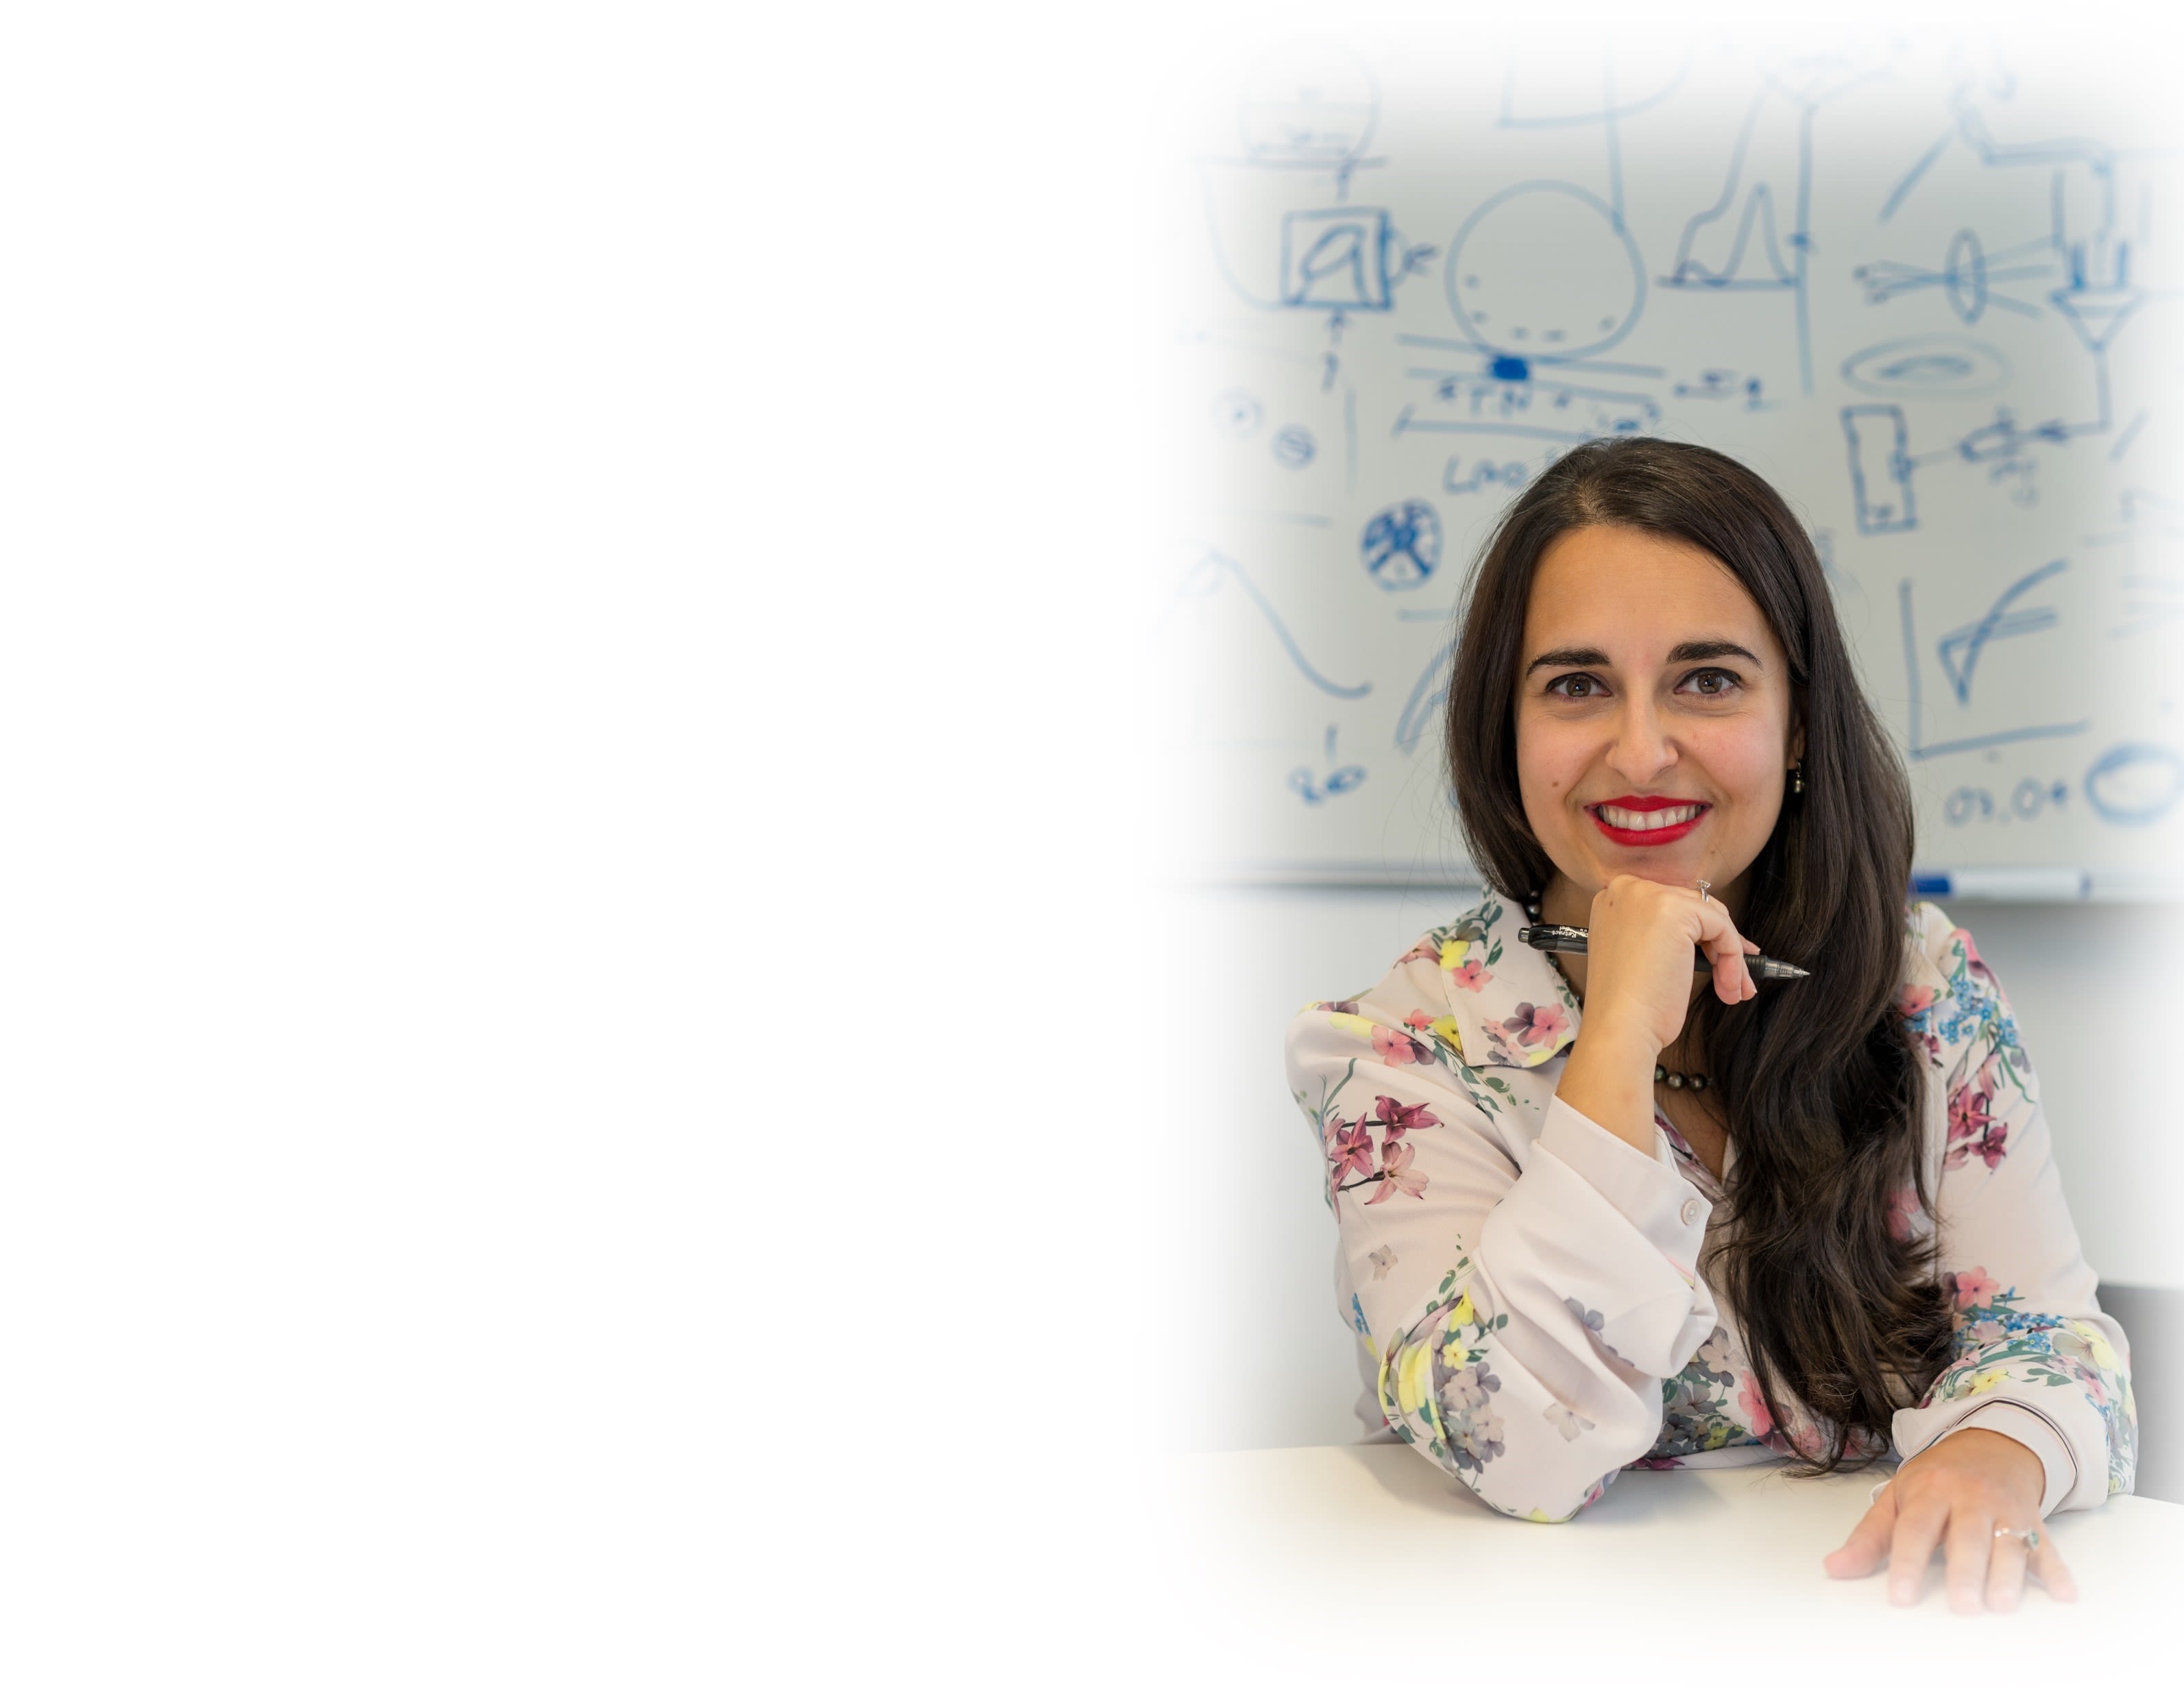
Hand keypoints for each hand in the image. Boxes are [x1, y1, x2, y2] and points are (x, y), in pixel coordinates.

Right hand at [1572, 874, 1758, 1057]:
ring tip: (1732, 989)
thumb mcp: (1639, 956)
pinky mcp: (1675, 910)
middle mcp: (1627, 890)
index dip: (1699, 932)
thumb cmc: (1627, 1006)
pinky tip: (1727, 985)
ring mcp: (1648, 896)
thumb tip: (1706, 932)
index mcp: (1613, 901)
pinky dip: (1732, 958)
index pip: (1670, 904)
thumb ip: (1660, 934)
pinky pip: (1721, 927)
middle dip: (1720, 942)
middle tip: (1735, 975)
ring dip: (1730, 955)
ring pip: (1711, 917)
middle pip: (1693, 906)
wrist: (1620, 1027)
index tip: (1717, 955)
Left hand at [1823, 1429, 2075, 1612]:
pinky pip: (2047, 1547)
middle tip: (1962, 1606)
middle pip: (1967, 1537)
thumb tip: (1834, 1569)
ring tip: (2002, 1604)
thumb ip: (1869, 1537)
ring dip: (2008, 1573)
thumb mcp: (1898, 1497)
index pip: (1916, 1530)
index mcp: (1930, 1492)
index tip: (1901, 1597)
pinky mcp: (2034, 1521)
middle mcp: (1969, 1498)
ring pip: (2008, 1541)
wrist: (1990, 1445)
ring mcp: (2005, 1509)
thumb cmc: (1936, 1479)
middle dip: (1965, 1571)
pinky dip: (2058, 1571)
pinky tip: (2065, 1594)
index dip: (1908, 1563)